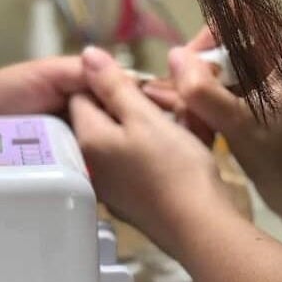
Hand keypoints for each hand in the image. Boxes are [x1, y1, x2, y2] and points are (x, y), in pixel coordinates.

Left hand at [69, 46, 235, 254]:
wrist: (199, 227)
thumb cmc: (174, 167)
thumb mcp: (145, 116)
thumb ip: (114, 85)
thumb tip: (87, 54)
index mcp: (88, 139)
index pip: (82, 94)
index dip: (111, 82)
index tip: (143, 86)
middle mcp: (90, 164)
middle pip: (103, 118)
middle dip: (132, 105)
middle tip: (167, 105)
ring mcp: (110, 186)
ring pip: (123, 140)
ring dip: (147, 127)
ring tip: (179, 125)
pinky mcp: (130, 201)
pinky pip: (136, 162)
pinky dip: (153, 151)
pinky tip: (179, 151)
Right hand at [143, 27, 281, 221]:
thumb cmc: (281, 161)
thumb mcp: (237, 125)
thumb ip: (204, 90)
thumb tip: (172, 55)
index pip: (237, 15)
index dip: (206, 37)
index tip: (186, 68)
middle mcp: (279, 54)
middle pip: (223, 41)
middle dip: (197, 68)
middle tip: (178, 99)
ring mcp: (269, 75)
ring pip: (219, 65)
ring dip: (197, 87)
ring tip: (178, 110)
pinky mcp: (259, 95)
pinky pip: (224, 85)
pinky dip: (205, 99)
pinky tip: (188, 117)